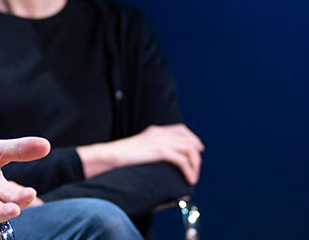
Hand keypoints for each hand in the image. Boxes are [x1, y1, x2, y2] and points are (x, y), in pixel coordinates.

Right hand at [77, 123, 203, 183]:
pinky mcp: (160, 151)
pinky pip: (182, 160)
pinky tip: (189, 179)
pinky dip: (189, 170)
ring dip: (195, 164)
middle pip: (188, 139)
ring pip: (189, 149)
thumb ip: (150, 149)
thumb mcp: (138, 147)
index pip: (180, 129)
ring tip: (193, 177)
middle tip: (196, 167)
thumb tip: (160, 160)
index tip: (197, 148)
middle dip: (196, 154)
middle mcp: (160, 133)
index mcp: (155, 131)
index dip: (192, 138)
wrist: (111, 155)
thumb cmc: (120, 155)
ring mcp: (161, 141)